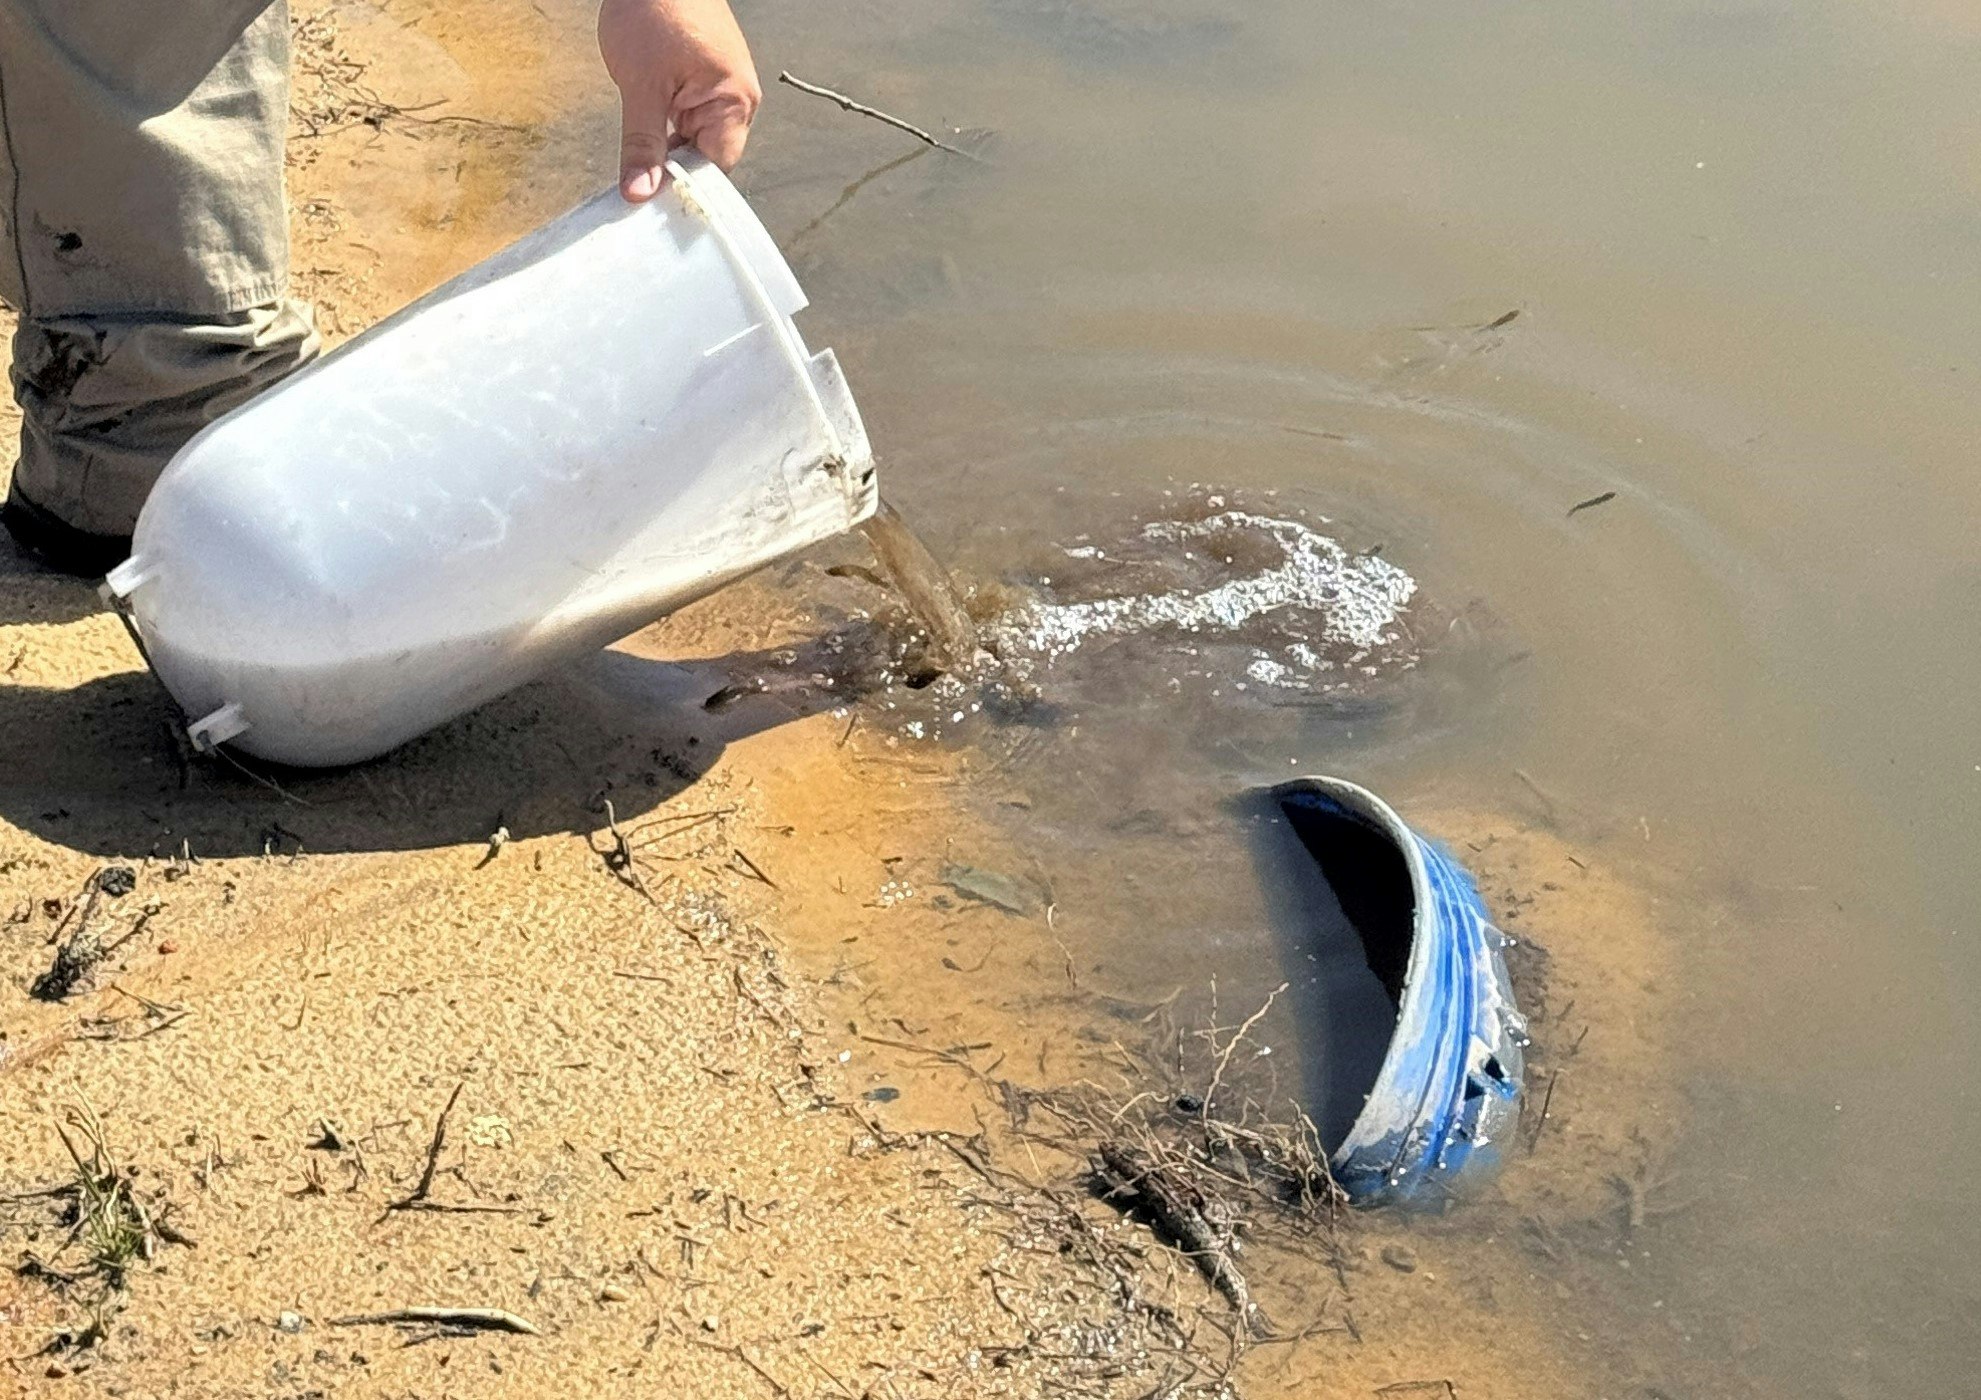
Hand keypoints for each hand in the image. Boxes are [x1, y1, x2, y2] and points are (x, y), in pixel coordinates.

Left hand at [598, 0, 761, 201]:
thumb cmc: (655, 8)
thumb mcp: (640, 86)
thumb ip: (642, 144)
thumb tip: (640, 192)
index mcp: (735, 102)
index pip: (717, 169)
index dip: (686, 188)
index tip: (653, 202)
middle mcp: (738, 98)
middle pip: (709, 157)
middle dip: (675, 168)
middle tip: (639, 181)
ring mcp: (723, 87)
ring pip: (697, 138)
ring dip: (669, 146)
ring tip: (642, 148)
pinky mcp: (706, 78)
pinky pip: (691, 117)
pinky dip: (669, 126)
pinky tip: (648, 126)